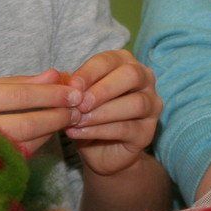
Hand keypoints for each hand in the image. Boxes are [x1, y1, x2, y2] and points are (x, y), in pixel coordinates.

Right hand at [0, 70, 80, 166]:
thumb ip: (13, 83)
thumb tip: (55, 75)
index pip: (19, 97)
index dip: (52, 95)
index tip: (75, 91)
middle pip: (27, 123)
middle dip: (58, 115)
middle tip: (79, 108)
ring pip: (25, 145)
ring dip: (50, 132)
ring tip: (66, 119)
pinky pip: (15, 162)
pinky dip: (34, 148)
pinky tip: (44, 136)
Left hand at [64, 50, 161, 175]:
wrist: (98, 150)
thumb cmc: (88, 115)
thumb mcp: (76, 98)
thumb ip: (72, 87)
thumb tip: (59, 78)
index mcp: (126, 64)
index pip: (110, 60)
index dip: (90, 72)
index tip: (71, 86)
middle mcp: (145, 81)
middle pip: (132, 75)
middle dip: (103, 89)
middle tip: (80, 104)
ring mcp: (151, 106)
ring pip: (135, 103)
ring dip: (102, 112)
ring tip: (77, 120)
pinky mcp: (147, 132)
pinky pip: (127, 128)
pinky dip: (100, 130)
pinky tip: (79, 132)